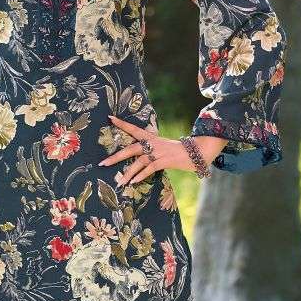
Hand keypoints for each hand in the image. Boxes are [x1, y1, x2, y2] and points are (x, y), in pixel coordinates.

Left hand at [101, 114, 226, 186]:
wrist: (198, 152)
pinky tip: (133, 182)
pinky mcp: (165, 161)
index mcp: (152, 138)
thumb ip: (150, 153)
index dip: (122, 124)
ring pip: (139, 161)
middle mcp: (153, 143)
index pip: (134, 129)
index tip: (110, 118)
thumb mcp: (163, 149)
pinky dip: (141, 175)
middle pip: (131, 148)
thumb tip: (138, 162)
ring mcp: (159, 152)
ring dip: (128, 173)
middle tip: (102, 163)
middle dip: (116, 157)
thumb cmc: (179, 152)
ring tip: (119, 182)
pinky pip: (150, 168)